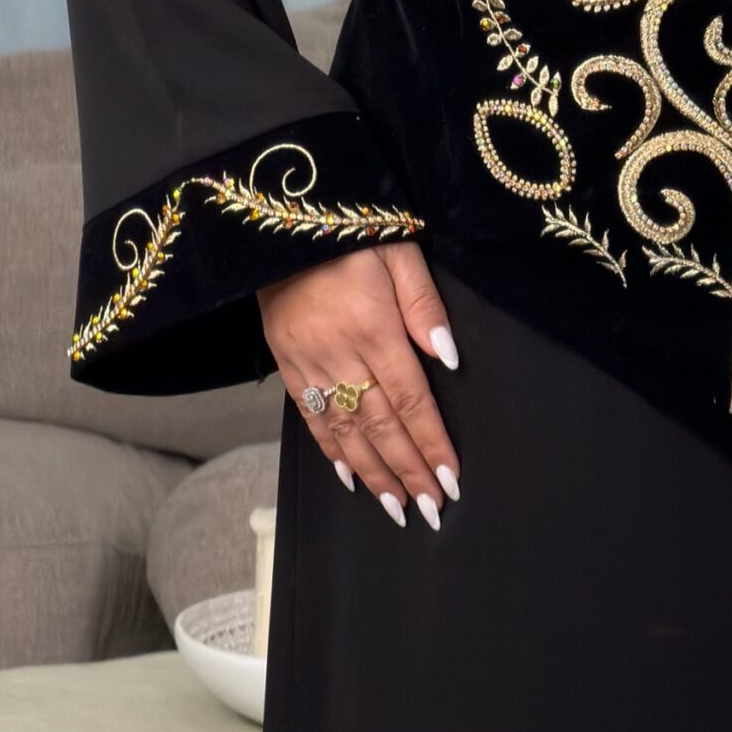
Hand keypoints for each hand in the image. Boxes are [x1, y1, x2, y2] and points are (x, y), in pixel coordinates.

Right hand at [257, 239, 460, 529]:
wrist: (281, 222)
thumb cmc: (351, 230)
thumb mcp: (398, 250)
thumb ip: (423, 304)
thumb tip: (449, 357)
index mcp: (374, 327)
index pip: (411, 399)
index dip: (431, 443)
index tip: (450, 478)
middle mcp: (340, 353)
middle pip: (380, 425)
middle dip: (408, 471)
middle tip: (431, 509)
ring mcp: (308, 362)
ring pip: (345, 431)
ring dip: (373, 474)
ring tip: (397, 507)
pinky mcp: (285, 362)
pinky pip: (309, 417)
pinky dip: (330, 451)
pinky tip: (349, 476)